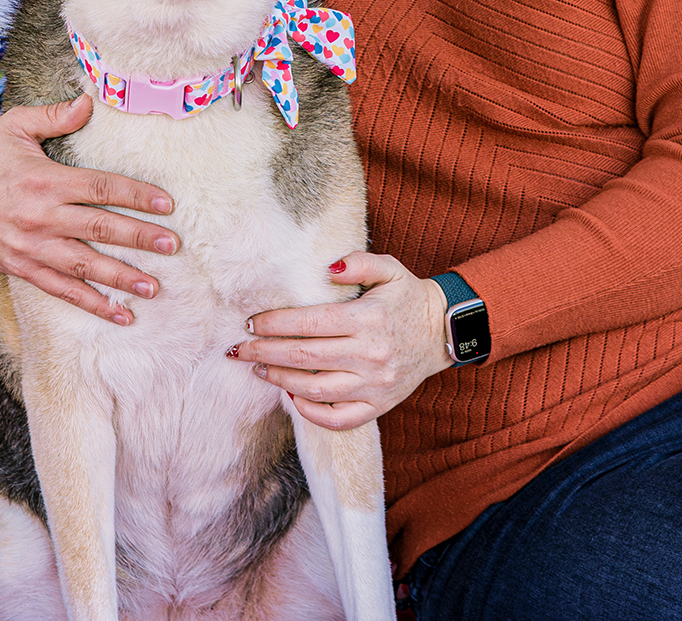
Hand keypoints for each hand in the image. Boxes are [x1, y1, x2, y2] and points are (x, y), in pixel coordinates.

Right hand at [0, 95, 178, 325]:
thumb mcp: (14, 127)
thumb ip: (54, 117)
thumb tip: (89, 102)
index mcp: (45, 180)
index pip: (100, 189)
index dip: (135, 196)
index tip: (166, 204)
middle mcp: (41, 217)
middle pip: (99, 229)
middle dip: (139, 238)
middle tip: (171, 245)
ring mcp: (32, 247)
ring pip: (84, 265)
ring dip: (120, 278)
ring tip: (153, 287)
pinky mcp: (23, 268)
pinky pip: (62, 290)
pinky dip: (91, 303)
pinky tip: (119, 313)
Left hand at [230, 252, 453, 429]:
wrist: (444, 332)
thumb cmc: (408, 297)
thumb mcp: (390, 268)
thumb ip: (358, 262)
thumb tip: (326, 270)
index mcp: (367, 319)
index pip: (309, 323)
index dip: (274, 323)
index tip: (251, 322)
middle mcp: (370, 355)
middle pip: (303, 356)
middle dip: (263, 352)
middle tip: (237, 349)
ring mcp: (374, 385)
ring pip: (315, 389)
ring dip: (279, 379)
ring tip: (258, 368)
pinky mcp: (379, 406)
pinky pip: (338, 419)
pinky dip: (310, 412)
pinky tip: (290, 396)